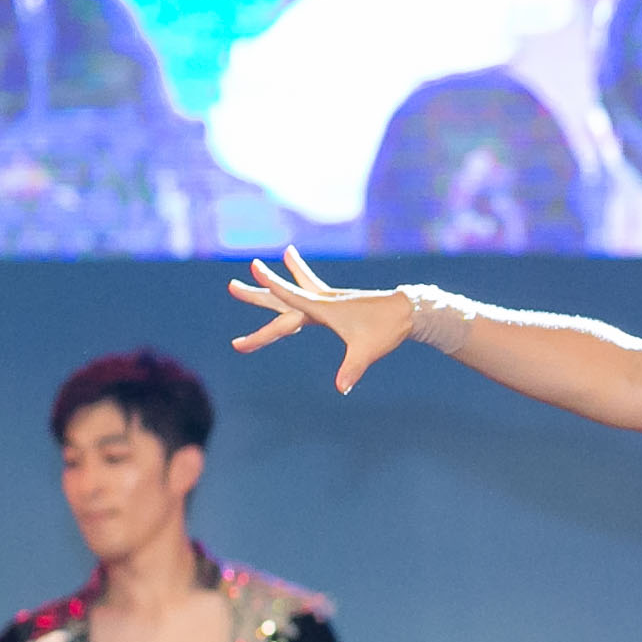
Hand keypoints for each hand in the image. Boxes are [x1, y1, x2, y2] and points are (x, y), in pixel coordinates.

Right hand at [232, 249, 416, 391]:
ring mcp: (332, 299)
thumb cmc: (386, 331)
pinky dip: (305, 281)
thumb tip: (341, 388)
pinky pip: (315, 290)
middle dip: (258, 292)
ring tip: (286, 252)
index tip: (255, 267)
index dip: (272, 284)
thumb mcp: (366, 352)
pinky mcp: (341, 302)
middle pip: (284, 295)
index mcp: (324, 308)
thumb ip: (351, 370)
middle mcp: (324, 300)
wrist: (410, 313)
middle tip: (231, 285)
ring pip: (301, 285)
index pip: (290, 296)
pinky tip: (306, 277)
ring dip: (290, 271)